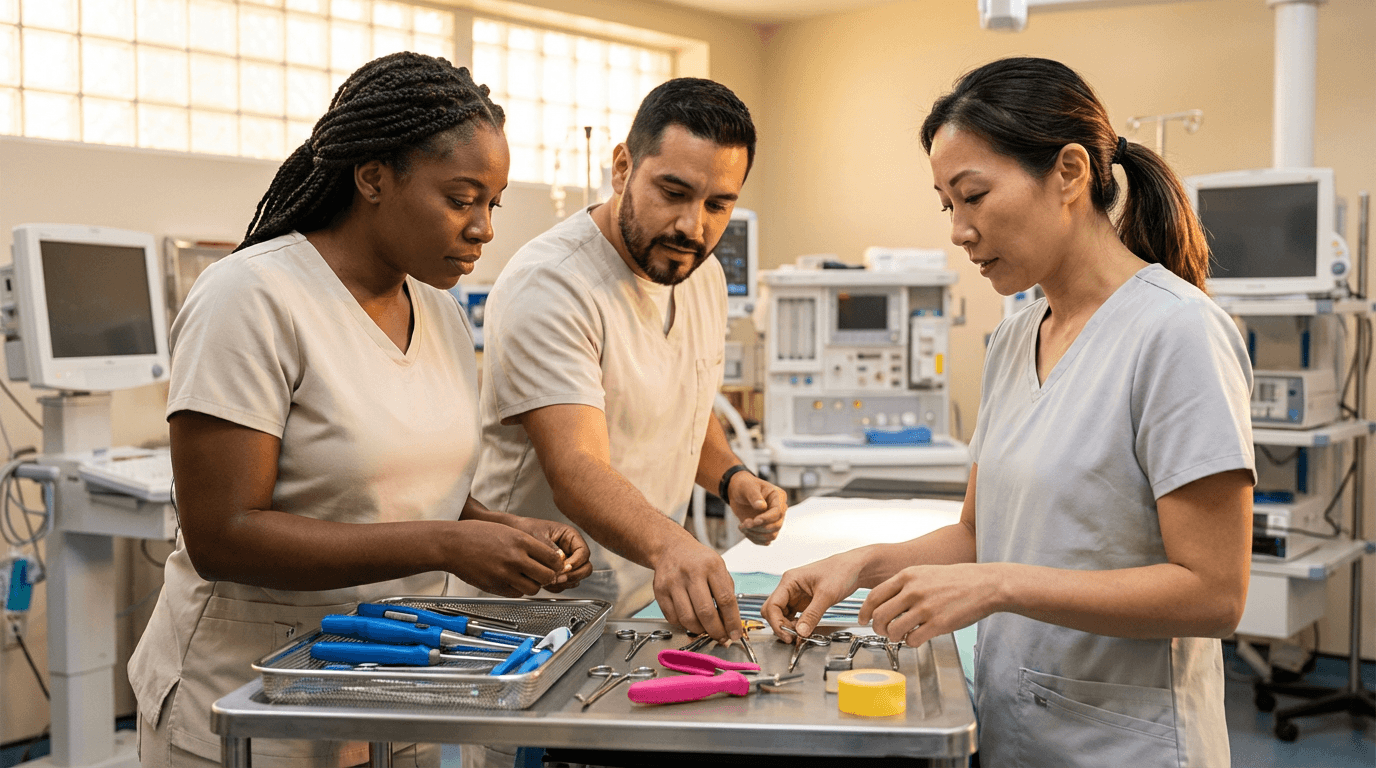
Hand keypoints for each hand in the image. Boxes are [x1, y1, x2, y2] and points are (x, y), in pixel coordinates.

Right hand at [446, 520, 568, 597]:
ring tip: (527, 577)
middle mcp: (515, 558)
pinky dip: (518, 590)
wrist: (451, 544)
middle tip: (545, 574)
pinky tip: (513, 580)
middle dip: (549, 576)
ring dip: (534, 585)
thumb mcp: (507, 530)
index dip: (557, 563)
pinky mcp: (495, 586)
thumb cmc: (476, 534)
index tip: (556, 564)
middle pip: (547, 576)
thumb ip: (527, 543)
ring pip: (533, 589)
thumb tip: (547, 555)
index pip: (552, 558)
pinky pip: (516, 594)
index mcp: (520, 541)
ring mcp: (504, 574)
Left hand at [506, 517, 592, 591]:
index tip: (565, 568)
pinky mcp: (558, 572)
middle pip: (585, 567)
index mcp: (570, 537)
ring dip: (565, 582)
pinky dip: (557, 586)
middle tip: (559, 578)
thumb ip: (551, 551)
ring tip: (549, 580)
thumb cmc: (526, 529)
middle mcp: (571, 550)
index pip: (583, 553)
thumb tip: (561, 565)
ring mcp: (566, 562)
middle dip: (574, 575)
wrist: (514, 533)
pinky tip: (546, 583)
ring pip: (576, 578)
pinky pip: (564, 583)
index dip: (576, 563)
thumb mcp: (538, 537)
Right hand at [650, 537, 741, 644]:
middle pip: (705, 612)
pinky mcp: (660, 591)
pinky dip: (683, 625)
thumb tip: (730, 623)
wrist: (671, 548)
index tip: (735, 633)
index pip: (725, 599)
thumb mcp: (719, 568)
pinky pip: (673, 618)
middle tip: (721, 637)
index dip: (732, 621)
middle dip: (715, 631)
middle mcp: (691, 573)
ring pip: (687, 619)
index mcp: (711, 566)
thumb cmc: (699, 561)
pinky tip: (690, 619)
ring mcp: (673, 582)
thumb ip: (726, 593)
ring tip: (705, 629)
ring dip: (699, 630)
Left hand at [726, 472, 786, 544]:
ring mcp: (773, 520)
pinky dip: (754, 538)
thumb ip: (755, 496)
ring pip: (771, 535)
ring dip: (755, 534)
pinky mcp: (766, 529)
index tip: (755, 520)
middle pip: (777, 526)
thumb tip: (762, 507)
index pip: (778, 512)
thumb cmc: (745, 486)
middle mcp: (779, 510)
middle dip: (760, 527)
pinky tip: (744, 529)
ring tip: (742, 525)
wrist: (738, 493)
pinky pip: (765, 540)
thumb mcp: (748, 487)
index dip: (767, 518)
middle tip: (745, 523)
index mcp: (778, 497)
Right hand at [760, 550, 863, 639]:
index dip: (776, 623)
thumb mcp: (827, 594)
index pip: (772, 605)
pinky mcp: (803, 602)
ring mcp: (796, 595)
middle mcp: (790, 588)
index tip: (787, 635)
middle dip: (780, 626)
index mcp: (790, 580)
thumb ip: (812, 614)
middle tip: (793, 637)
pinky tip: (804, 630)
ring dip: (787, 627)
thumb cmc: (841, 571)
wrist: (854, 568)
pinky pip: (793, 616)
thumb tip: (800, 632)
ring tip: (800, 635)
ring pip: (781, 615)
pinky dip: (796, 625)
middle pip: (772, 611)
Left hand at [859, 563, 1004, 648]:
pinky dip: (911, 642)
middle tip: (882, 631)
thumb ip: (906, 585)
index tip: (863, 619)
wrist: (986, 584)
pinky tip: (917, 638)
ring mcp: (925, 607)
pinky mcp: (938, 623)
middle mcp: (913, 590)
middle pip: (879, 615)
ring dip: (894, 637)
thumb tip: (888, 601)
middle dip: (877, 628)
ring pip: (894, 630)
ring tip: (901, 636)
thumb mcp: (926, 573)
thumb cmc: (959, 579)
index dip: (864, 611)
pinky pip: (913, 639)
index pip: (874, 596)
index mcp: (908, 576)